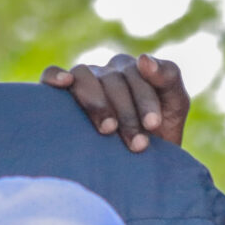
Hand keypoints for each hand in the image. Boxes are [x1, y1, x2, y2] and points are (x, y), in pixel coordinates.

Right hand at [42, 53, 189, 152]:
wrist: (138, 166)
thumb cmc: (158, 134)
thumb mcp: (174, 106)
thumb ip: (169, 78)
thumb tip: (142, 58)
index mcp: (134, 70)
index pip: (137, 74)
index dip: (145, 100)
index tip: (153, 125)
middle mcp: (107, 71)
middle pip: (113, 81)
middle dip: (128, 113)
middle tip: (137, 144)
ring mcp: (84, 80)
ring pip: (85, 77)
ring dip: (97, 103)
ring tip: (108, 130)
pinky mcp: (59, 93)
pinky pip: (51, 74)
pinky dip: (55, 76)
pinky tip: (64, 83)